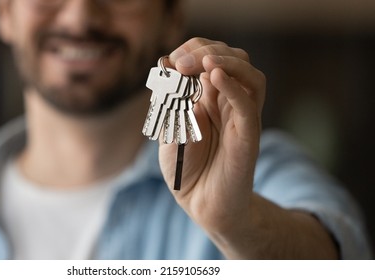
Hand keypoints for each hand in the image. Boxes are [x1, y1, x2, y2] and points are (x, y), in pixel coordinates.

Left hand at [159, 37, 265, 237]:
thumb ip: (170, 105)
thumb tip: (171, 73)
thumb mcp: (168, 131)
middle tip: (181, 62)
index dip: (193, 50)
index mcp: (210, 97)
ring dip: (227, 61)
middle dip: (207, 51)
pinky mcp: (247, 135)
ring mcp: (240, 117)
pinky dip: (234, 86)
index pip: (211, 57)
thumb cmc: (184, 168)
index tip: (170, 60)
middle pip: (234, 59)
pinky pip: (248, 104)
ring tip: (203, 62)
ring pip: (250, 76)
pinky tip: (214, 76)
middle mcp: (228, 102)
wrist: (200, 203)